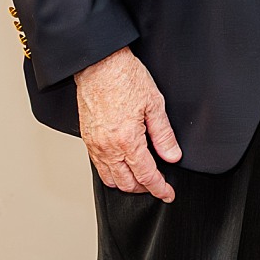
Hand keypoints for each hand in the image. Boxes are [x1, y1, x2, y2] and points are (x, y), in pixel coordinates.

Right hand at [76, 46, 181, 202]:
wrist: (99, 66)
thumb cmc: (126, 78)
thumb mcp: (155, 104)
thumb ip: (164, 134)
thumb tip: (172, 156)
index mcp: (127, 140)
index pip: (146, 174)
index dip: (159, 188)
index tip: (168, 194)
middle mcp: (108, 148)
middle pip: (126, 183)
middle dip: (144, 188)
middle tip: (158, 186)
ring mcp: (95, 146)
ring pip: (110, 179)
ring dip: (126, 184)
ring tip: (142, 179)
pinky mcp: (87, 140)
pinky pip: (99, 167)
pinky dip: (112, 173)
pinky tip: (123, 166)